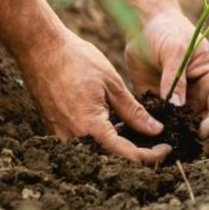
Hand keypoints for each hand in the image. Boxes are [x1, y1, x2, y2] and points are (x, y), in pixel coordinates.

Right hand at [19, 30, 171, 164]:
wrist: (40, 48)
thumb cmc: (76, 59)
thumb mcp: (112, 83)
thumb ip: (134, 112)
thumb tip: (155, 130)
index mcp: (90, 127)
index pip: (127, 156)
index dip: (152, 156)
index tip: (167, 147)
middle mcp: (73, 139)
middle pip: (112, 161)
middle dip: (137, 157)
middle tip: (156, 145)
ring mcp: (60, 136)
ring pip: (97, 155)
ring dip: (119, 150)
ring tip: (137, 134)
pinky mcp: (54, 130)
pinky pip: (82, 145)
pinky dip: (101, 141)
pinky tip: (113, 125)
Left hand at [125, 9, 208, 151]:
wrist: (144, 25)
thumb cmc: (167, 30)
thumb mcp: (175, 50)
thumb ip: (175, 78)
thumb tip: (177, 107)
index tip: (204, 133)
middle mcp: (198, 95)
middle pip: (206, 124)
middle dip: (200, 140)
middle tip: (188, 151)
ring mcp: (178, 102)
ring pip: (183, 128)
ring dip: (178, 140)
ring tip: (167, 151)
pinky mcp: (158, 103)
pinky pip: (159, 122)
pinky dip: (155, 132)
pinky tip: (146, 141)